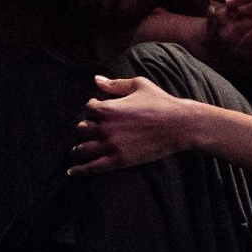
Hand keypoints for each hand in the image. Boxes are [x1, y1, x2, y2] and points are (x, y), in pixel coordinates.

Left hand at [69, 76, 190, 174]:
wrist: (178, 125)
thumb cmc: (160, 102)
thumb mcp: (138, 86)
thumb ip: (114, 84)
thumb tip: (97, 79)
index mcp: (107, 108)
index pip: (87, 108)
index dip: (92, 108)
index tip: (97, 110)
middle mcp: (104, 128)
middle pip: (82, 129)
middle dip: (85, 128)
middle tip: (89, 130)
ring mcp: (110, 146)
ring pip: (83, 148)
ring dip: (77, 149)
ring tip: (75, 151)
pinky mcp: (118, 161)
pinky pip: (93, 167)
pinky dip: (80, 170)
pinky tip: (72, 171)